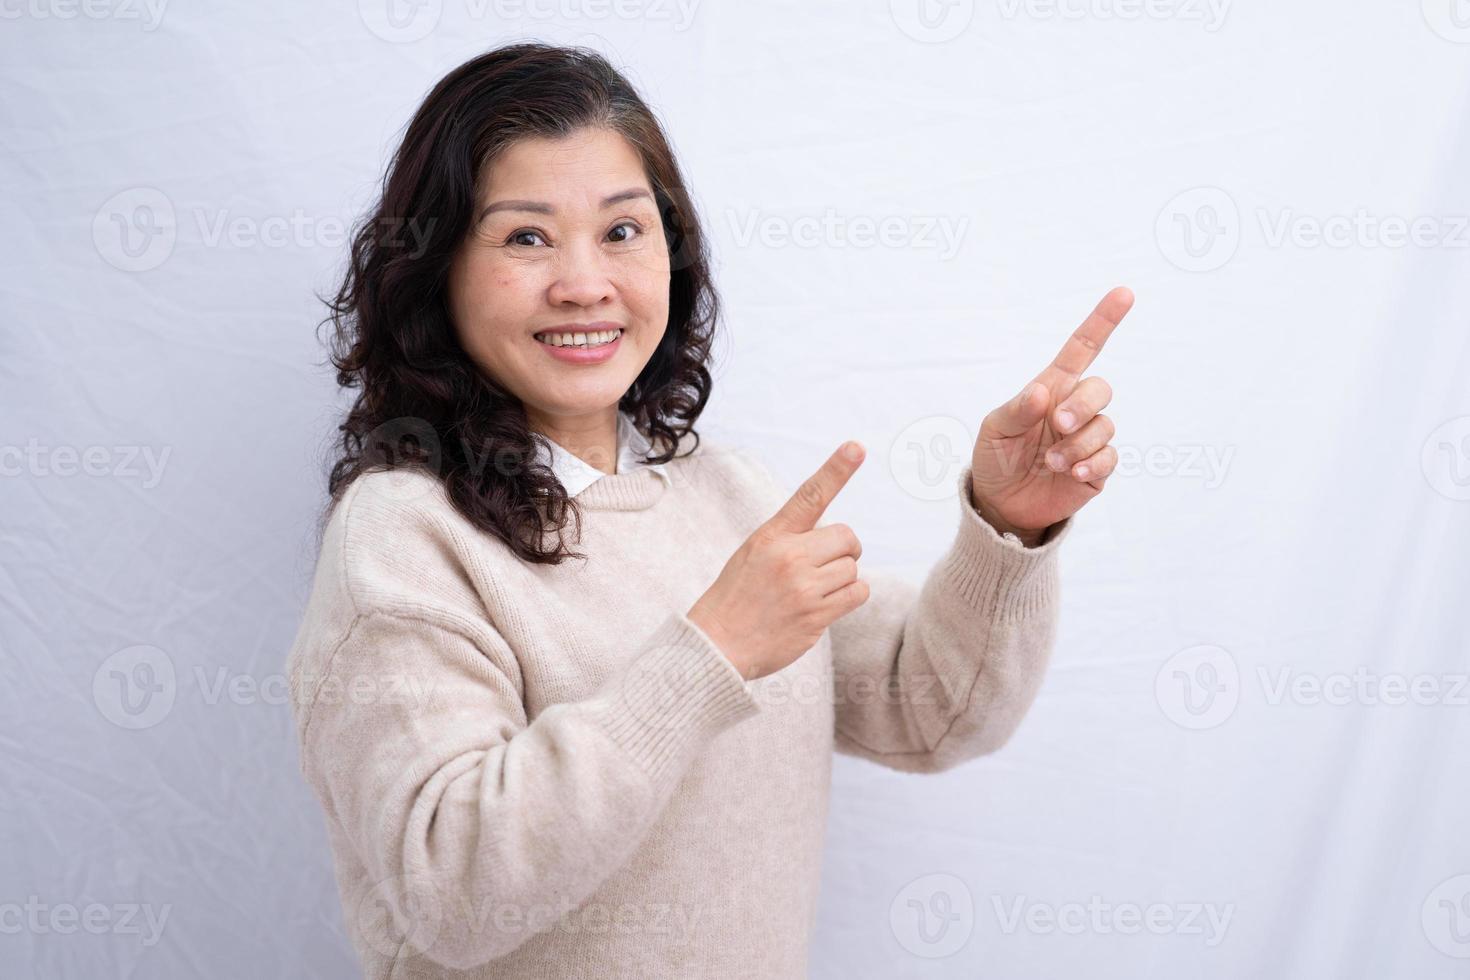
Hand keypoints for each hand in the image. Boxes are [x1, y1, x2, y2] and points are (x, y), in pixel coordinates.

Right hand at [688, 442, 870, 680]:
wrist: (717, 645)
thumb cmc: (737, 597)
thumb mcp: (752, 554)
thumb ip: (789, 539)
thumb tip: (834, 538)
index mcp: (771, 535)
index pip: (809, 495)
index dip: (836, 469)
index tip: (856, 447)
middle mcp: (789, 557)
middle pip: (846, 537)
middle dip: (843, 550)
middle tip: (823, 564)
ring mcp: (803, 587)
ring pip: (852, 567)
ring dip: (842, 578)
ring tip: (812, 591)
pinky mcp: (816, 615)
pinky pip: (857, 593)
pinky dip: (849, 597)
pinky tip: (824, 605)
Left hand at [970, 286, 1133, 542]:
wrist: (1002, 504)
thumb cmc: (996, 458)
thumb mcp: (995, 431)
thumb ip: (1018, 410)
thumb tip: (1043, 392)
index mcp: (1052, 390)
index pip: (1082, 350)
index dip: (1103, 321)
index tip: (1124, 293)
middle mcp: (1074, 410)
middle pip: (1100, 389)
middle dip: (1082, 406)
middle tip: (1058, 426)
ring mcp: (1088, 439)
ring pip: (1105, 426)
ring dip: (1077, 445)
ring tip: (1050, 462)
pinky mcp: (1097, 468)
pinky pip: (1110, 457)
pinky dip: (1092, 463)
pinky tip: (1072, 472)